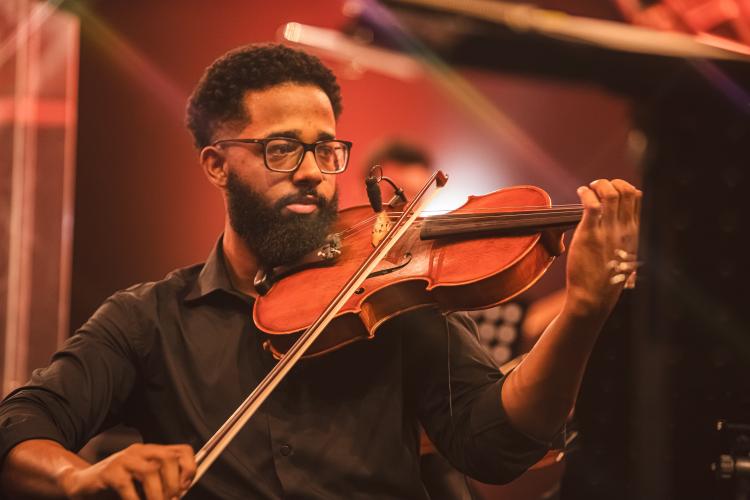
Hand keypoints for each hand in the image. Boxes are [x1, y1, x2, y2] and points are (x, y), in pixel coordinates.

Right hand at [59, 443, 194, 499]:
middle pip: (167, 458)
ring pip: (150, 471)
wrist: (82, 485)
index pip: (182, 451)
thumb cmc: (115, 487)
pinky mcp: (108, 472)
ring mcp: (123, 460)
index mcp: (151, 452)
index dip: (189, 469)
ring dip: (156, 495)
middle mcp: (139, 451)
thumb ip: (160, 484)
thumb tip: (179, 494)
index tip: (185, 488)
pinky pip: (126, 485)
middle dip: (173, 484)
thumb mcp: (142, 484)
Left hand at [565, 179, 641, 315]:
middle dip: (611, 182)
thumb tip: (620, 225)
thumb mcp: (626, 257)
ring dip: (598, 185)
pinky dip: (585, 193)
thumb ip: (624, 239)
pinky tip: (580, 193)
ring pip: (609, 193)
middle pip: (626, 191)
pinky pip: (591, 204)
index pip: (638, 198)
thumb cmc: (607, 280)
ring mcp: (608, 231)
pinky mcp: (589, 234)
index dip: (625, 187)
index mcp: (635, 233)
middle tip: (598, 186)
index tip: (612, 191)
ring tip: (589, 188)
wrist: (594, 298)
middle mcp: (624, 229)